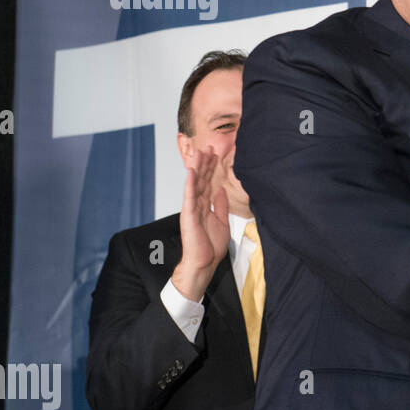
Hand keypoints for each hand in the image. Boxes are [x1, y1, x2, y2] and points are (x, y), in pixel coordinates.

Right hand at [171, 148, 230, 300]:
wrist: (204, 263)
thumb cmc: (211, 246)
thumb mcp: (222, 221)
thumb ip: (220, 205)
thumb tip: (221, 190)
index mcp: (205, 206)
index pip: (208, 183)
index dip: (211, 169)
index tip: (215, 154)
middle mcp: (197, 205)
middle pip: (200, 180)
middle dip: (204, 163)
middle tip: (209, 146)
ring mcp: (191, 209)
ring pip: (193, 184)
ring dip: (196, 168)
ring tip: (199, 152)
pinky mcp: (188, 216)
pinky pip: (188, 197)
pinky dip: (189, 184)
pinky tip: (190, 172)